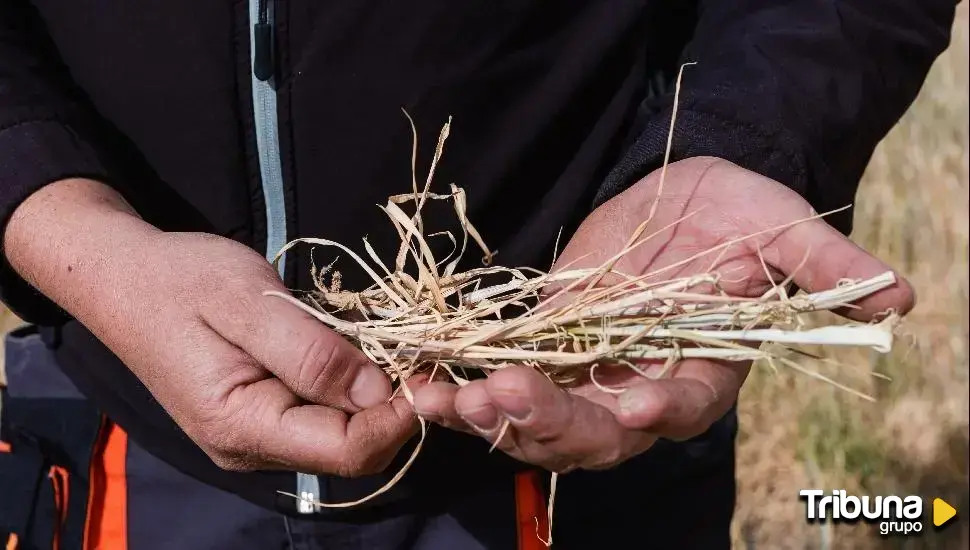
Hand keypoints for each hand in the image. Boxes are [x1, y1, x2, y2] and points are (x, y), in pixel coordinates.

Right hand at [4, 178, 417, 475]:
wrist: (123, 278)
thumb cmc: (181, 280)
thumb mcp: (248, 303)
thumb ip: (313, 353)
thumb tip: (382, 392)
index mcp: (244, 427)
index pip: (349, 450)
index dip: (401, 416)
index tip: (431, 367)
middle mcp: (250, 449)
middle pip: (351, 450)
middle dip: (395, 407)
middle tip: (423, 351)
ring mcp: (253, 438)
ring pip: (340, 435)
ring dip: (376, 397)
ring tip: (396, 346)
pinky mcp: (258, 418)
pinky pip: (320, 417)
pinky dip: (350, 389)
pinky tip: (360, 352)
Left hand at [411, 157, 914, 472]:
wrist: (681, 193)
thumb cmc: (740, 212)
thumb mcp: (782, 230)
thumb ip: (823, 269)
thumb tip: (897, 296)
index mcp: (701, 369)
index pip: (684, 405)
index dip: (659, 409)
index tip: (630, 405)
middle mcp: (639, 385)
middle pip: (596, 432)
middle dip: (549, 422)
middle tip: (502, 401)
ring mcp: (586, 371)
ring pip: (537, 417)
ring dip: (490, 415)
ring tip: (444, 400)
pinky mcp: (543, 345)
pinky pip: (501, 374)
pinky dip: (463, 384)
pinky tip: (423, 382)